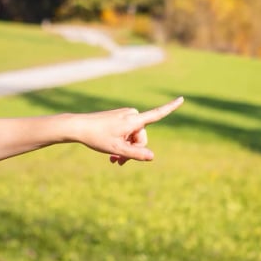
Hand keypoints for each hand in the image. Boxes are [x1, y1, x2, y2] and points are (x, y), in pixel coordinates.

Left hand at [65, 97, 184, 164]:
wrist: (78, 126)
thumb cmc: (97, 137)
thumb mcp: (117, 148)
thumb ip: (135, 154)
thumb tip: (152, 157)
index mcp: (134, 120)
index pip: (157, 114)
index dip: (170, 107)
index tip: (182, 98)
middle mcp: (132, 115)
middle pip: (142, 138)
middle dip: (133, 150)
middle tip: (119, 162)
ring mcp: (125, 116)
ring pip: (133, 138)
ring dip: (126, 150)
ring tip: (113, 160)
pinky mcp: (118, 119)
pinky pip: (126, 134)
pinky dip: (121, 144)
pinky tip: (112, 155)